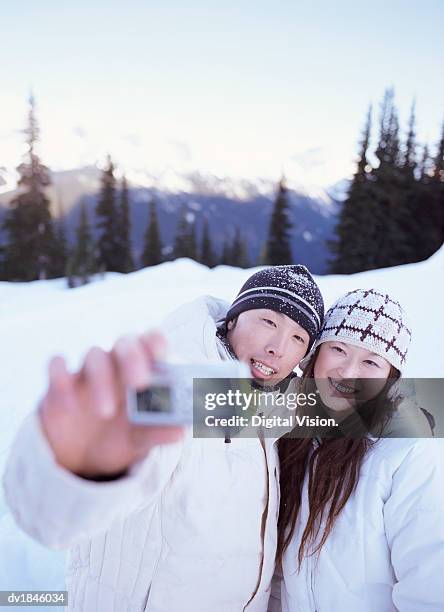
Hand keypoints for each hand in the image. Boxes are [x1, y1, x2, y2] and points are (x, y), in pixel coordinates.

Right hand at [39, 331, 183, 478]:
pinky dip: (61, 379)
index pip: (151, 340)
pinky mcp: (59, 383)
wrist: (82, 459)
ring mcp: (88, 372)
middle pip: (125, 343)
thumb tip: (181, 432)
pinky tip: (70, 405)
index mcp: (144, 370)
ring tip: (106, 412)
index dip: (156, 341)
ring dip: (101, 380)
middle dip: (133, 358)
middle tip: (140, 383)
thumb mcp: (141, 439)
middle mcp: (117, 364)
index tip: (161, 355)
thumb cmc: (122, 435)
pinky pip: (57, 366)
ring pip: (94, 356)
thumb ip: (159, 432)